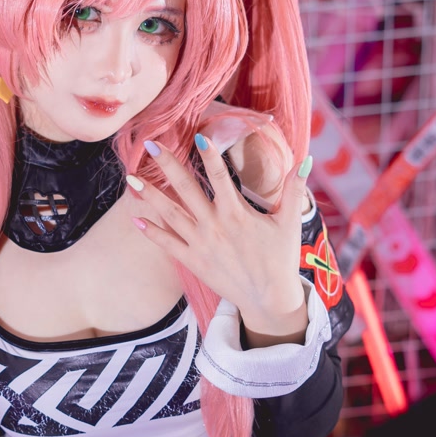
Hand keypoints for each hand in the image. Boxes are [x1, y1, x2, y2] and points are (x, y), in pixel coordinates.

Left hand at [128, 136, 311, 343]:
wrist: (268, 299)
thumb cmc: (281, 259)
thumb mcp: (290, 223)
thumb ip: (294, 190)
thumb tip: (305, 160)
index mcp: (236, 213)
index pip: (220, 177)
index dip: (209, 156)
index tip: (197, 136)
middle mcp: (214, 226)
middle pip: (185, 189)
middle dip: (167, 165)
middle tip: (150, 144)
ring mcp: (200, 244)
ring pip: (170, 214)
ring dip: (149, 195)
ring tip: (130, 179)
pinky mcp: (193, 261)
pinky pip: (167, 245)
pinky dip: (151, 232)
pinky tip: (136, 218)